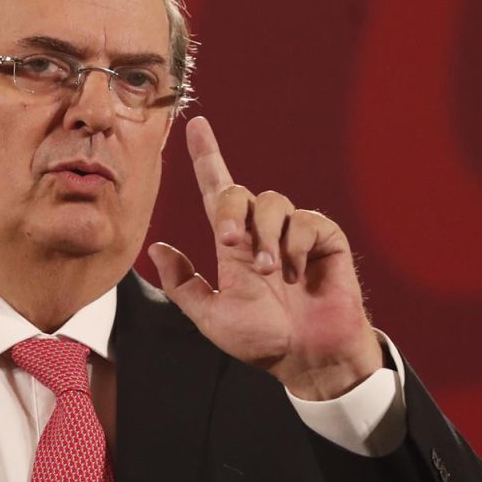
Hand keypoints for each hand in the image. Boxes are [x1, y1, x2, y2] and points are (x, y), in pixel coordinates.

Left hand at [147, 116, 381, 400]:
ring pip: (272, 202)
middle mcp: (261, 231)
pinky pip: (305, 221)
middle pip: (237, 191)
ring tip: (271, 273)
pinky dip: (295, 246)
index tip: (196, 124)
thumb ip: (184, 284)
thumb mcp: (211, 316)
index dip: (206, 156)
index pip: (216, 191)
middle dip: (229, 212)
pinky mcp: (324, 237)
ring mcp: (294, 232)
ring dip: (265, 237)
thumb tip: (157, 248)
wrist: (307, 357)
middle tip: (229, 244)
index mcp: (233, 244)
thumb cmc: (262, 339)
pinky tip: (297, 274)